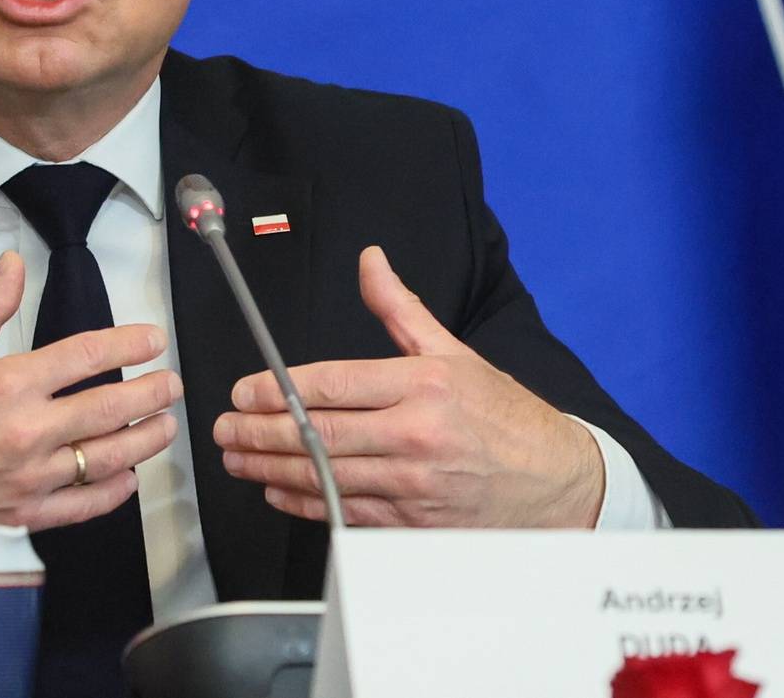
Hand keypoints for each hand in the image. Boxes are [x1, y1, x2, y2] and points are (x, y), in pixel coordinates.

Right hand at [0, 251, 182, 576]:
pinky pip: (83, 506)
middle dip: (152, 393)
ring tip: (164, 426)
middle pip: (110, 408)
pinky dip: (114, 493)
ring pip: (107, 459)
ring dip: (145, 441)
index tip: (153, 339)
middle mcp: (25, 431)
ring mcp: (27, 477)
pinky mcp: (22, 514)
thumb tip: (12, 264)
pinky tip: (128, 478)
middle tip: (171, 384)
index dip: (128, 343)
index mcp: (6, 383)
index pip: (85, 355)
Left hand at [213, 245, 602, 527]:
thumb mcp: (454, 352)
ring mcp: (414, 483)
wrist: (559, 482)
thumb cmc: (504, 417)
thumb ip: (401, 310)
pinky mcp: (414, 522)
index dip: (278, 389)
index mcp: (423, 385)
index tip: (244, 391)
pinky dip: (306, 501)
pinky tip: (278, 489)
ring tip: (238, 457)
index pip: (332, 384)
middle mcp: (416, 435)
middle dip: (260, 432)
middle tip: (224, 428)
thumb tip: (370, 262)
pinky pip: (346, 511)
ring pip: (325, 476)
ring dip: (271, 468)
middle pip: (318, 434)